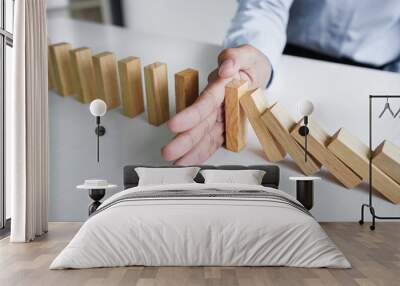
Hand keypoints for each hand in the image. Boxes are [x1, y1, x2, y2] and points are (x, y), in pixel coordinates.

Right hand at [161, 44, 271, 164]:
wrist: (256, 72)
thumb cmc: (249, 64)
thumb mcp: (247, 54)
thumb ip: (235, 57)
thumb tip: (226, 67)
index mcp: (219, 87)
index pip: (205, 103)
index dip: (190, 115)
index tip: (175, 126)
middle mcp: (216, 104)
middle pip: (200, 123)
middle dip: (184, 140)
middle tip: (168, 153)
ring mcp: (220, 116)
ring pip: (204, 135)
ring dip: (191, 150)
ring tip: (176, 164)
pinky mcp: (225, 125)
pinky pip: (215, 140)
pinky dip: (204, 152)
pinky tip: (192, 162)